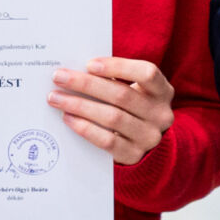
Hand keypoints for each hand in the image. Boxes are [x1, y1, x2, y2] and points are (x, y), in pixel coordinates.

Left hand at [50, 57, 174, 163]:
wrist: (144, 143)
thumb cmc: (132, 109)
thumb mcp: (135, 91)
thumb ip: (115, 80)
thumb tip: (77, 70)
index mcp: (163, 91)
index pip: (147, 73)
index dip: (118, 67)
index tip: (89, 64)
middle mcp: (161, 114)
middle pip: (122, 95)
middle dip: (86, 84)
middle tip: (59, 77)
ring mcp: (149, 137)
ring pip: (112, 118)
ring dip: (79, 105)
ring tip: (56, 98)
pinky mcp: (134, 154)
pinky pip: (106, 140)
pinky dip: (85, 127)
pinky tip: (68, 118)